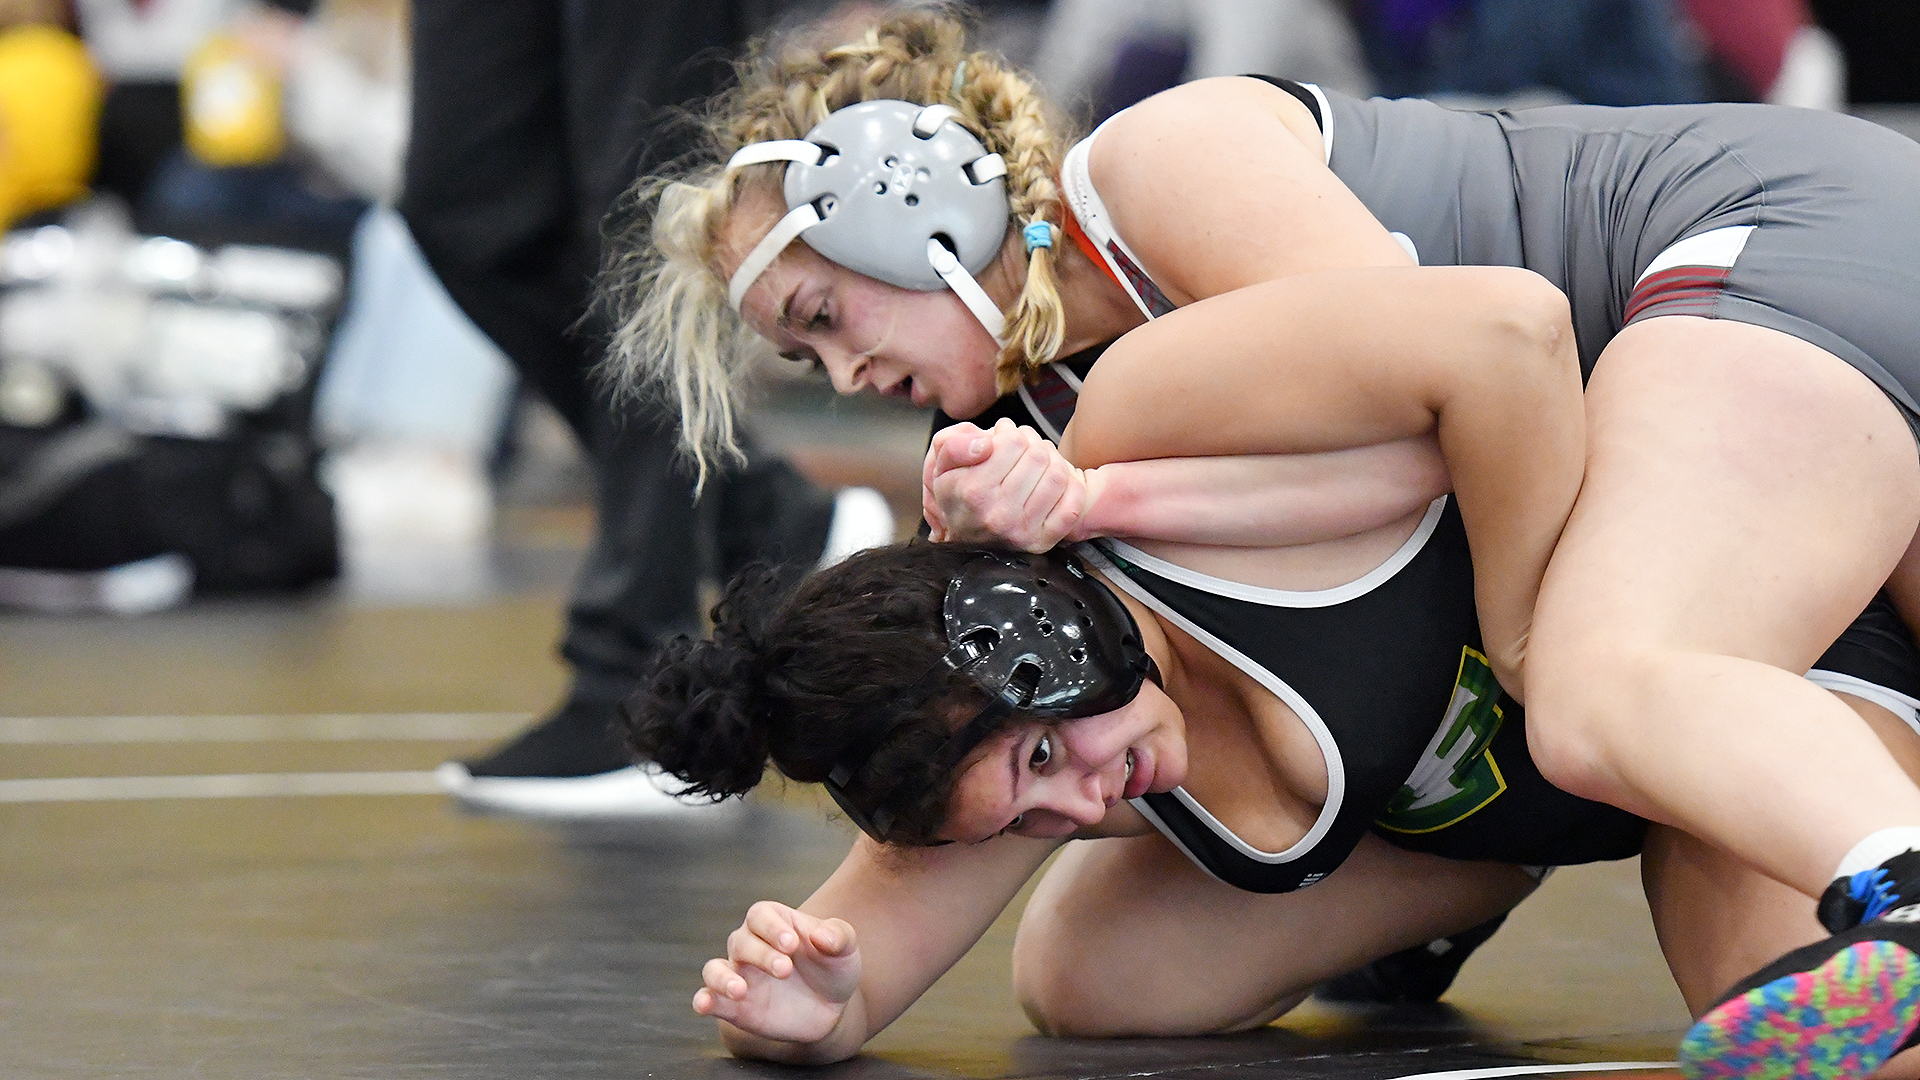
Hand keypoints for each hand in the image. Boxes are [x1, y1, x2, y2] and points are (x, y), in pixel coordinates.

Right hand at [693, 901, 861, 1045]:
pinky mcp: (734, 1007)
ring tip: (740, 990)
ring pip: (714, 969)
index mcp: (775, 924)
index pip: (760, 915)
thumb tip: (822, 936)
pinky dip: (703, 1000)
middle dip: (761, 955)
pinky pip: (709, 999)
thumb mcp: (845, 949)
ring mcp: (740, 976)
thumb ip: (838, 936)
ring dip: (722, 978)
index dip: (771, 926)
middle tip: (786, 970)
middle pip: (740, 941)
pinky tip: (705, 1005)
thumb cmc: (833, 968)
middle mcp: (750, 947)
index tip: (791, 943)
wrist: (831, 1009)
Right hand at [923, 418, 1090, 549]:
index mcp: (973, 493)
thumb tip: (985, 443)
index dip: (1011, 432)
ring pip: (1057, 475)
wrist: (965, 543)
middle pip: (1037, 456)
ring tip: (1038, 459)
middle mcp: (998, 514)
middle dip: (1032, 442)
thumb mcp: (942, 469)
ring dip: (1053, 459)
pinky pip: (1072, 504)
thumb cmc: (958, 500)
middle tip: (1023, 445)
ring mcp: (1023, 531)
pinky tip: (1054, 480)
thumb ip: (953, 446)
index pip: (1012, 442)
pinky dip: (1071, 486)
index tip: (1004, 435)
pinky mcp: (1042, 541)